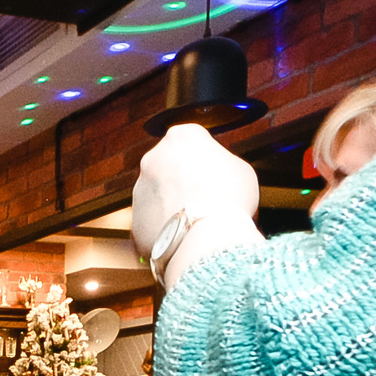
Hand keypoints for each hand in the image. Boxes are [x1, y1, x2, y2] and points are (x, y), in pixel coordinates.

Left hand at [134, 124, 261, 287]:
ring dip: (174, 204)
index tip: (216, 173)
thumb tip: (219, 171)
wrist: (206, 238)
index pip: (193, 141)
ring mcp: (140, 189)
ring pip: (159, 195)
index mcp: (180, 137)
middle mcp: (153, 158)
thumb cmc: (228, 200)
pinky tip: (185, 234)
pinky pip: (152, 221)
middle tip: (207, 197)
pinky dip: (165, 228)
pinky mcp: (135, 219)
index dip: (207, 159)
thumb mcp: (241, 168)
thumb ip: (222, 162)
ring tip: (198, 220)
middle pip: (170, 166)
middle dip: (185, 180)